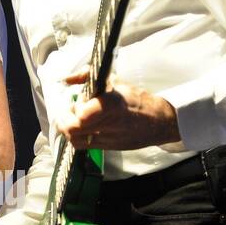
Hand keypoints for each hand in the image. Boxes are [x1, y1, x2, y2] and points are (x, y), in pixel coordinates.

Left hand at [55, 69, 180, 150]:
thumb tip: (68, 79)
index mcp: (112, 104)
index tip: (79, 99)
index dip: (76, 107)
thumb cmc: (138, 100)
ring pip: (74, 138)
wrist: (159, 122)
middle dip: (66, 117)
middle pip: (74, 128)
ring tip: (74, 118)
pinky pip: (81, 145)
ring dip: (68, 128)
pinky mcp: (107, 148)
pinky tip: (80, 127)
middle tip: (70, 109)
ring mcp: (108, 138)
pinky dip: (75, 136)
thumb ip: (88, 76)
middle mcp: (109, 124)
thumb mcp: (116, 81)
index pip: (84, 113)